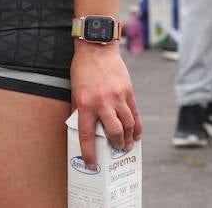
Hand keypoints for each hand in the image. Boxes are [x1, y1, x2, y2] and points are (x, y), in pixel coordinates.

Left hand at [70, 43, 141, 166]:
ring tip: (127, 145)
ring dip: (128, 138)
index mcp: (85, 104)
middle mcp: (102, 102)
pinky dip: (137, 126)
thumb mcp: (75, 91)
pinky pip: (135, 113)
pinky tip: (136, 134)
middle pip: (114, 132)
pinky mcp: (128, 91)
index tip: (91, 164)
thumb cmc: (82, 70)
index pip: (87, 135)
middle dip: (116, 145)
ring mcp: (117, 97)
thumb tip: (80, 128)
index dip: (89, 152)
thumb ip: (78, 110)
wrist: (97, 48)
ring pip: (128, 125)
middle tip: (117, 151)